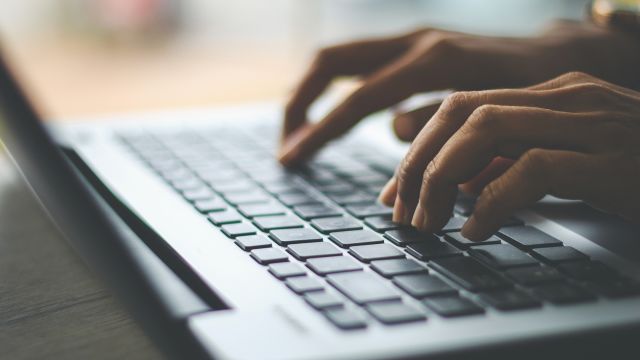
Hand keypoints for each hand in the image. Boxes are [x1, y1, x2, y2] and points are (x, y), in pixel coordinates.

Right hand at [279, 21, 639, 165]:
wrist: (561, 54)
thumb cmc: (537, 91)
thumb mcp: (498, 115)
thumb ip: (442, 124)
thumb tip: (393, 130)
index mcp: (435, 61)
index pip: (358, 99)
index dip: (320, 132)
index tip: (292, 159)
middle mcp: (415, 40)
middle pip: (330, 61)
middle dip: (298, 103)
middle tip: (286, 145)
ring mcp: (412, 38)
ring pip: (339, 57)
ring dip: (311, 94)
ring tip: (298, 135)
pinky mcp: (412, 46)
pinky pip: (359, 65)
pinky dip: (335, 91)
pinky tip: (331, 119)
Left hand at [379, 71, 639, 240]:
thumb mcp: (567, 166)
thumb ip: (514, 165)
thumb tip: (459, 185)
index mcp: (553, 93)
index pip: (462, 105)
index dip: (418, 147)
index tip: (395, 191)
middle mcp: (568, 96)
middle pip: (462, 111)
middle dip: (419, 162)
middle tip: (401, 210)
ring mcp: (592, 122)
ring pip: (486, 129)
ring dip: (443, 178)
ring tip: (427, 222)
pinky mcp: (612, 160)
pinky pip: (533, 169)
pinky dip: (493, 201)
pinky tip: (475, 231)